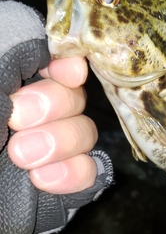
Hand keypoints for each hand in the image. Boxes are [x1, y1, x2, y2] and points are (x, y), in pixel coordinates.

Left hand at [8, 57, 97, 193]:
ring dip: (60, 140)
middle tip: (16, 120)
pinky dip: (72, 172)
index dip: (66, 63)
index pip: (51, 60)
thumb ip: (11, 54)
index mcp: (5, 86)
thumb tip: (47, 48)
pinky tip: (42, 181)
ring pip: (84, 130)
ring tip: (20, 157)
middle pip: (72, 93)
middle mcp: (28, 116)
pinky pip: (89, 170)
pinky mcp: (58, 185)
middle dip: (53, 104)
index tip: (64, 72)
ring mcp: (45, 152)